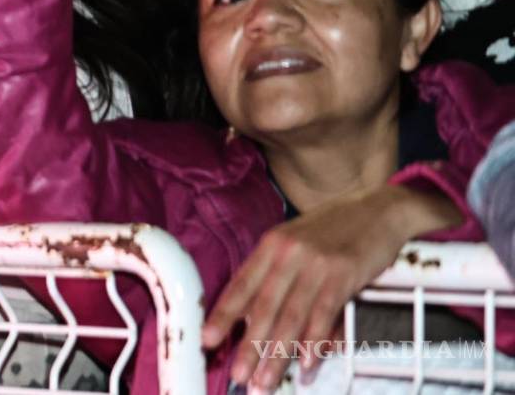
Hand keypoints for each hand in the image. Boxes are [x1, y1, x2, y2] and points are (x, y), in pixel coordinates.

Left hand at [202, 183, 460, 391]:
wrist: (379, 209)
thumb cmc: (334, 230)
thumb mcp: (296, 242)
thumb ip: (276, 273)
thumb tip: (255, 316)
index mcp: (271, 245)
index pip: (241, 284)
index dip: (223, 314)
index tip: (207, 339)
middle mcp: (288, 253)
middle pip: (264, 307)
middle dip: (249, 346)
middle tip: (238, 376)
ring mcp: (316, 264)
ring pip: (291, 317)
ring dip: (277, 354)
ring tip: (265, 381)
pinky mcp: (344, 274)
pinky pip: (324, 313)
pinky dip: (314, 341)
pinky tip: (305, 363)